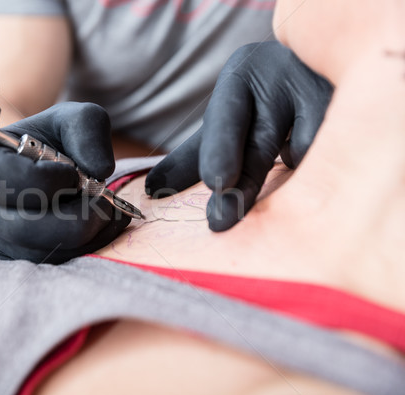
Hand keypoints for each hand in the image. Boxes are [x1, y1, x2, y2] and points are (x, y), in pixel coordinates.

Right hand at [0, 102, 130, 263]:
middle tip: (105, 201)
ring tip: (106, 211)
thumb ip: (88, 131)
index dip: (48, 180)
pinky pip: (49, 265)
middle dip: (77, 218)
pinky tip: (97, 227)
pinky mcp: (8, 259)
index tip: (73, 172)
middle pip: (23, 229)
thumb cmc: (54, 140)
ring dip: (86, 235)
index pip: (4, 180)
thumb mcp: (73, 119)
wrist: (46, 165)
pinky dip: (83, 248)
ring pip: (40, 253)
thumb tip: (99, 170)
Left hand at [145, 41, 332, 230]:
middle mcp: (278, 77)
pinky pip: (336, 150)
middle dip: (242, 188)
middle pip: (258, 143)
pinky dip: (322, 165)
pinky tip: (317, 162)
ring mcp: (319, 88)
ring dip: (288, 172)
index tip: (216, 183)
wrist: (313, 63)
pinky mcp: (354, 104)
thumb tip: (150, 190)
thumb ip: (192, 156)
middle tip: (221, 223)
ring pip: (302, 148)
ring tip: (283, 171)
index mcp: (239, 79)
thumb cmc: (261, 102)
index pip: (225, 117)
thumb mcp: (225, 121)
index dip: (220, 149)